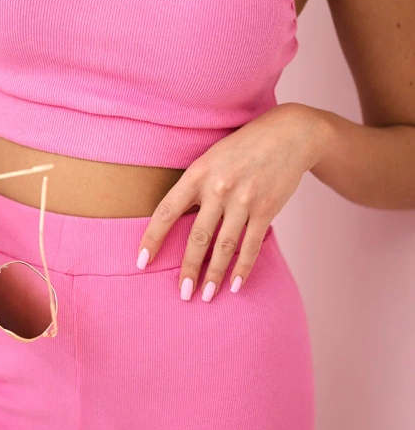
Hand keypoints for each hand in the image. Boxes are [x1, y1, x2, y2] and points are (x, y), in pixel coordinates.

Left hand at [136, 103, 330, 299]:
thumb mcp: (211, 157)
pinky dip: (242, 268)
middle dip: (188, 269)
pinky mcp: (266, 209)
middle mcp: (218, 188)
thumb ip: (195, 186)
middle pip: (197, 237)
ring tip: (207, 295)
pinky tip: (235, 285)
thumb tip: (177, 220)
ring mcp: (244, 200)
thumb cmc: (243, 147)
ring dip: (215, 275)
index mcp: (197, 173)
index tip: (141, 261)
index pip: (166, 211)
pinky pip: (251, 245)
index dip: (152, 238)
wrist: (289, 134)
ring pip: (224, 246)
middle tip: (182, 293)